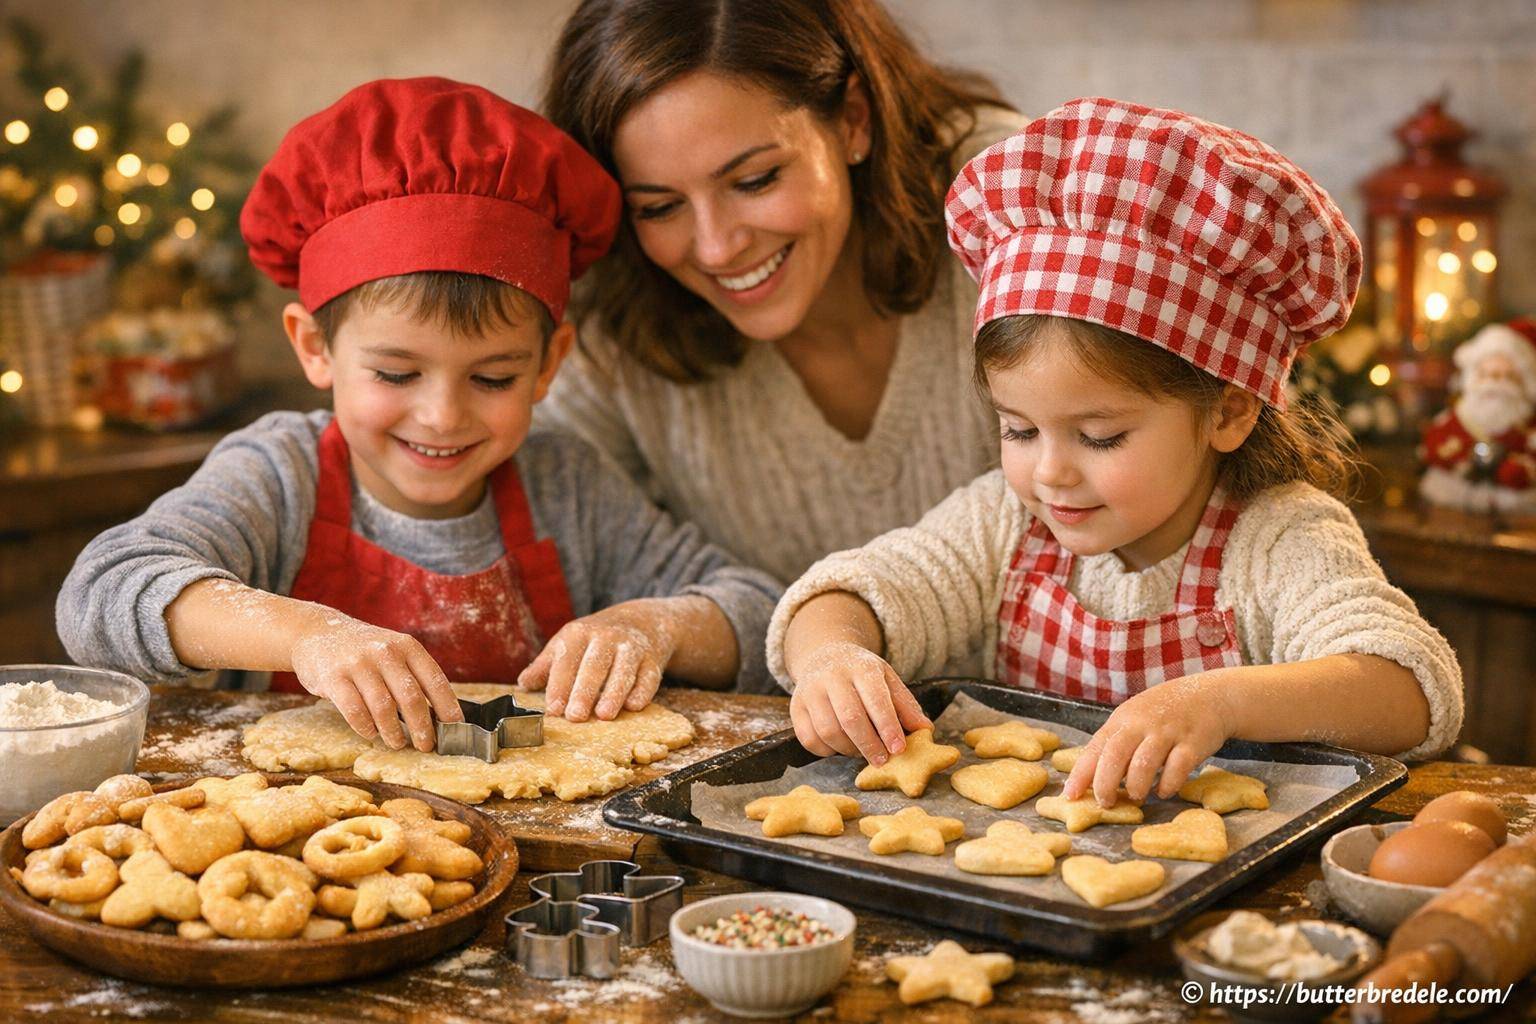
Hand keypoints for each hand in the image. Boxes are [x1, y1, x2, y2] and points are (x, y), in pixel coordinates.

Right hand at [290, 617, 461, 751]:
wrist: (315, 632)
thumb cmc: (363, 651)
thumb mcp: (392, 651)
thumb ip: (411, 676)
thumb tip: (436, 716)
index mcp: (407, 646)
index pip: (435, 679)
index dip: (447, 706)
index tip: (455, 728)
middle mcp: (385, 652)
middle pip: (411, 697)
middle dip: (422, 727)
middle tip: (426, 745)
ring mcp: (358, 663)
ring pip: (383, 707)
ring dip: (393, 732)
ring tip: (398, 743)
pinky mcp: (334, 677)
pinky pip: (354, 710)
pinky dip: (365, 727)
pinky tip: (370, 733)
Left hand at [517, 606, 669, 720]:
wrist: (643, 621)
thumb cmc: (596, 638)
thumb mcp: (569, 643)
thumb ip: (546, 665)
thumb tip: (522, 684)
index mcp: (580, 633)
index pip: (566, 660)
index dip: (558, 686)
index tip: (552, 709)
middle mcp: (607, 637)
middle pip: (594, 665)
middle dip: (584, 691)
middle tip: (575, 717)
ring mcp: (632, 646)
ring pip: (623, 669)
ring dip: (614, 692)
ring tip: (604, 715)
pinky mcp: (653, 658)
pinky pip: (649, 675)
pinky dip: (643, 690)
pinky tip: (634, 706)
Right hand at [787, 642, 931, 764]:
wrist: (824, 655)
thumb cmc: (861, 673)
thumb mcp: (887, 679)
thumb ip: (905, 705)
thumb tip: (925, 730)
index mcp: (861, 667)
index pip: (875, 699)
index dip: (888, 727)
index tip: (899, 749)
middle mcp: (832, 676)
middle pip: (850, 718)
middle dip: (869, 744)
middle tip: (882, 760)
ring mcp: (810, 691)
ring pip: (828, 731)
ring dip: (849, 749)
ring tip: (862, 751)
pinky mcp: (796, 707)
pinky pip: (809, 739)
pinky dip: (827, 751)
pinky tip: (840, 747)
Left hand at [1064, 675, 1236, 806]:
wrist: (1209, 696)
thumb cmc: (1164, 714)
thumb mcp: (1135, 719)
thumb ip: (1117, 744)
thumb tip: (1094, 779)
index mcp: (1122, 719)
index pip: (1095, 748)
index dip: (1081, 774)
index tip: (1070, 795)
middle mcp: (1142, 723)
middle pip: (1115, 755)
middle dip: (1105, 784)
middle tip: (1105, 803)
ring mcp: (1168, 732)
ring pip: (1144, 763)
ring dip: (1136, 786)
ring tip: (1136, 796)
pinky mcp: (1193, 742)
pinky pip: (1177, 768)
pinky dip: (1168, 784)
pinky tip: (1164, 790)